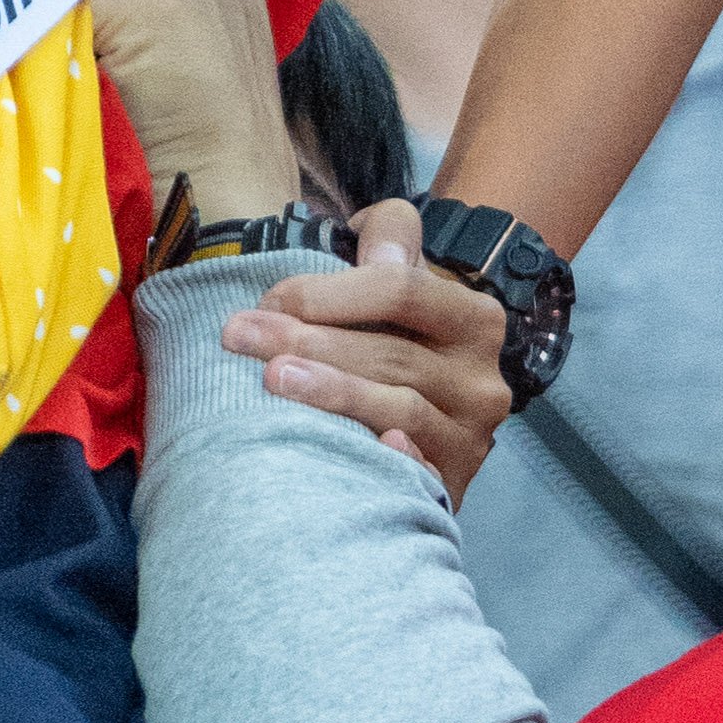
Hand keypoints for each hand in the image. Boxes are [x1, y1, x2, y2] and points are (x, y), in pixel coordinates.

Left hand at [215, 192, 519, 502]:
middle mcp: (482, 379)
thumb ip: (390, 241)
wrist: (436, 422)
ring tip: (272, 380)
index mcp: (474, 319)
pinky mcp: (451, 483)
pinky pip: (417, 469)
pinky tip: (349, 447)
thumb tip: (373, 239)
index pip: (399, 290)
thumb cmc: (401, 341)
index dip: (328, 292)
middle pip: (390, 354)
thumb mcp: (405, 280)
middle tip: (240, 337)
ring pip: (398, 409)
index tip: (269, 299)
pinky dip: (387, 457)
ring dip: (330, 392)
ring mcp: (470, 437)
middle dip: (307, 341)